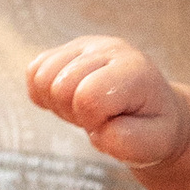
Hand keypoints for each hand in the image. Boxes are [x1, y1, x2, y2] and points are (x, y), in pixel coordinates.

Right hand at [27, 34, 189, 172]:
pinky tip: (71, 99)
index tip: (110, 124)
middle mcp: (110, 49)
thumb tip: (99, 130)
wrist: (155, 109)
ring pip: (41, 75)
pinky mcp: (67, 48)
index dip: (91, 121)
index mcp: (135, 72)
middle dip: (73, 112)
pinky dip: (45, 93)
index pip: (88, 97)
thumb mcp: (154, 145)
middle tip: (97, 118)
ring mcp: (87, 44)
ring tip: (86, 109)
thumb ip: (128, 143)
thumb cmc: (153, 129)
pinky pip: (33, 71)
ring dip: (58, 102)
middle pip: (59, 86)